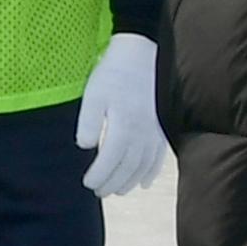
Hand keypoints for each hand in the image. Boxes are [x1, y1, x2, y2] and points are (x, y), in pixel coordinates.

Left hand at [75, 33, 167, 195]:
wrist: (141, 53)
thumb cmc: (113, 73)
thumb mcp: (94, 94)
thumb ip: (89, 122)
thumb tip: (85, 147)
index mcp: (124, 126)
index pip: (111, 160)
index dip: (100, 175)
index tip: (87, 183)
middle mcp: (142, 134)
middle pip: (128, 167)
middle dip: (113, 183)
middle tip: (99, 192)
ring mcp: (155, 131)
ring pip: (144, 166)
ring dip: (131, 181)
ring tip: (118, 191)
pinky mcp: (161, 127)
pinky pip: (159, 157)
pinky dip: (152, 173)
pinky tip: (144, 184)